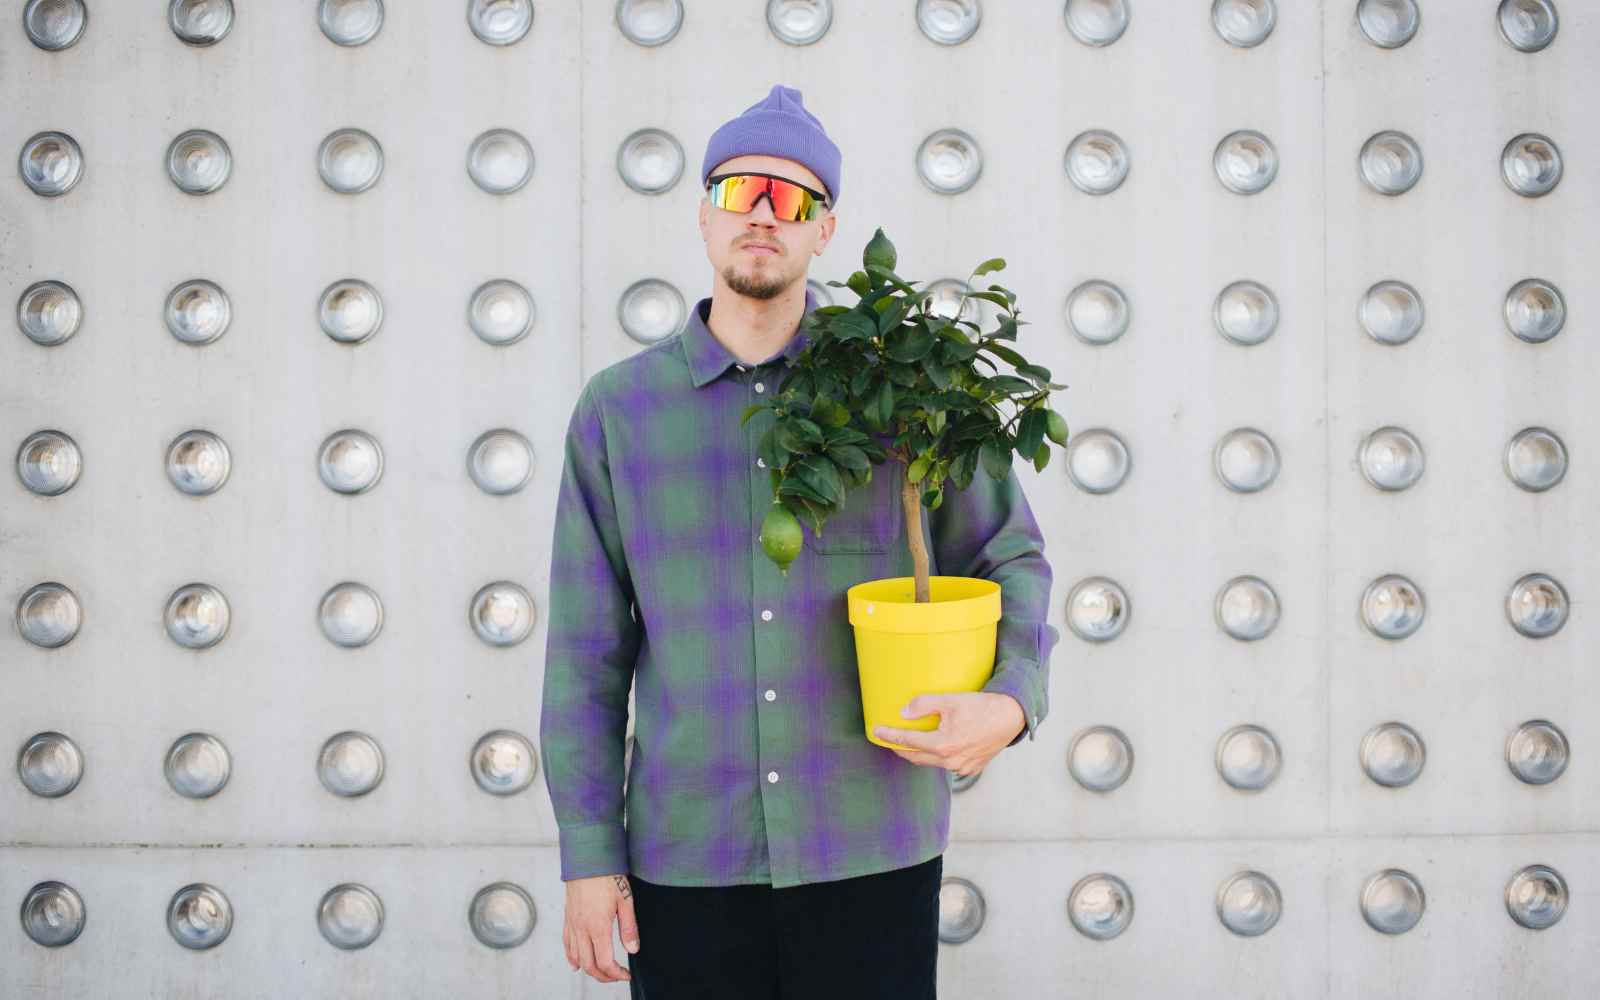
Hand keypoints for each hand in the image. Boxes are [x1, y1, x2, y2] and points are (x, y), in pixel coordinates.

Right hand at [562, 872, 638, 982]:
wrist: (587, 857)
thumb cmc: (607, 875)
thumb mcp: (625, 900)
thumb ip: (629, 928)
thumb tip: (633, 949)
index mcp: (597, 926)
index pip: (605, 962)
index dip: (616, 974)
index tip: (625, 974)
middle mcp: (582, 928)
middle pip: (589, 965)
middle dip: (603, 976)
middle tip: (616, 975)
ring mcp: (572, 924)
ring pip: (576, 957)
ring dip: (589, 969)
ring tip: (602, 972)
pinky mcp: (567, 917)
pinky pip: (567, 944)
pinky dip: (571, 957)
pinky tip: (576, 963)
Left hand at [873, 691, 1025, 776]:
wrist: (1011, 717)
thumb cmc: (981, 707)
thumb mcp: (950, 700)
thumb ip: (923, 705)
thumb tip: (903, 713)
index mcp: (943, 745)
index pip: (907, 742)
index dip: (889, 737)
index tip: (876, 731)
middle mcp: (951, 761)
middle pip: (916, 757)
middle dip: (900, 748)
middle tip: (889, 739)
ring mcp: (962, 767)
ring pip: (931, 763)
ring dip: (918, 754)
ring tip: (909, 743)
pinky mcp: (971, 768)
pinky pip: (946, 765)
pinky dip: (936, 757)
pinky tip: (933, 748)